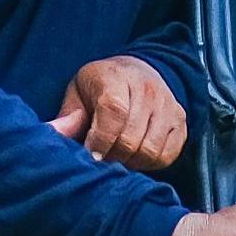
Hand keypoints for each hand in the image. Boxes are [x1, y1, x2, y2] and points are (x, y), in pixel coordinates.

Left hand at [49, 55, 187, 172]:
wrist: (138, 72)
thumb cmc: (101, 87)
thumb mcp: (78, 93)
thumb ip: (68, 116)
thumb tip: (54, 134)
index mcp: (116, 77)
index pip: (113, 112)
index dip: (100, 140)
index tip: (90, 156)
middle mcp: (148, 89)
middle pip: (131, 138)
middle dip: (112, 156)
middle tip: (100, 160)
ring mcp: (168, 106)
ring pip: (150, 151)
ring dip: (130, 162)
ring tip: (116, 157)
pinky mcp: (181, 123)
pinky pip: (167, 155)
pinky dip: (149, 163)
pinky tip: (135, 156)